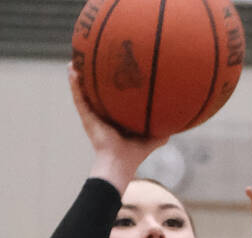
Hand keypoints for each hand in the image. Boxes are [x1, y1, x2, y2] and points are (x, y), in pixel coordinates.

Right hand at [69, 64, 167, 185]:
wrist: (119, 163)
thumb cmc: (134, 154)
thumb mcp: (154, 137)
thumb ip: (164, 129)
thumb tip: (180, 122)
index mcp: (115, 119)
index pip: (113, 99)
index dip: (112, 86)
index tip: (114, 69)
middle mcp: (102, 116)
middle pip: (95, 93)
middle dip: (92, 78)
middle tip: (90, 60)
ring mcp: (92, 116)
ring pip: (83, 93)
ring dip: (78, 77)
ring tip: (74, 61)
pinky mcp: (87, 118)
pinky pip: (79, 98)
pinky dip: (74, 84)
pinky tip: (72, 70)